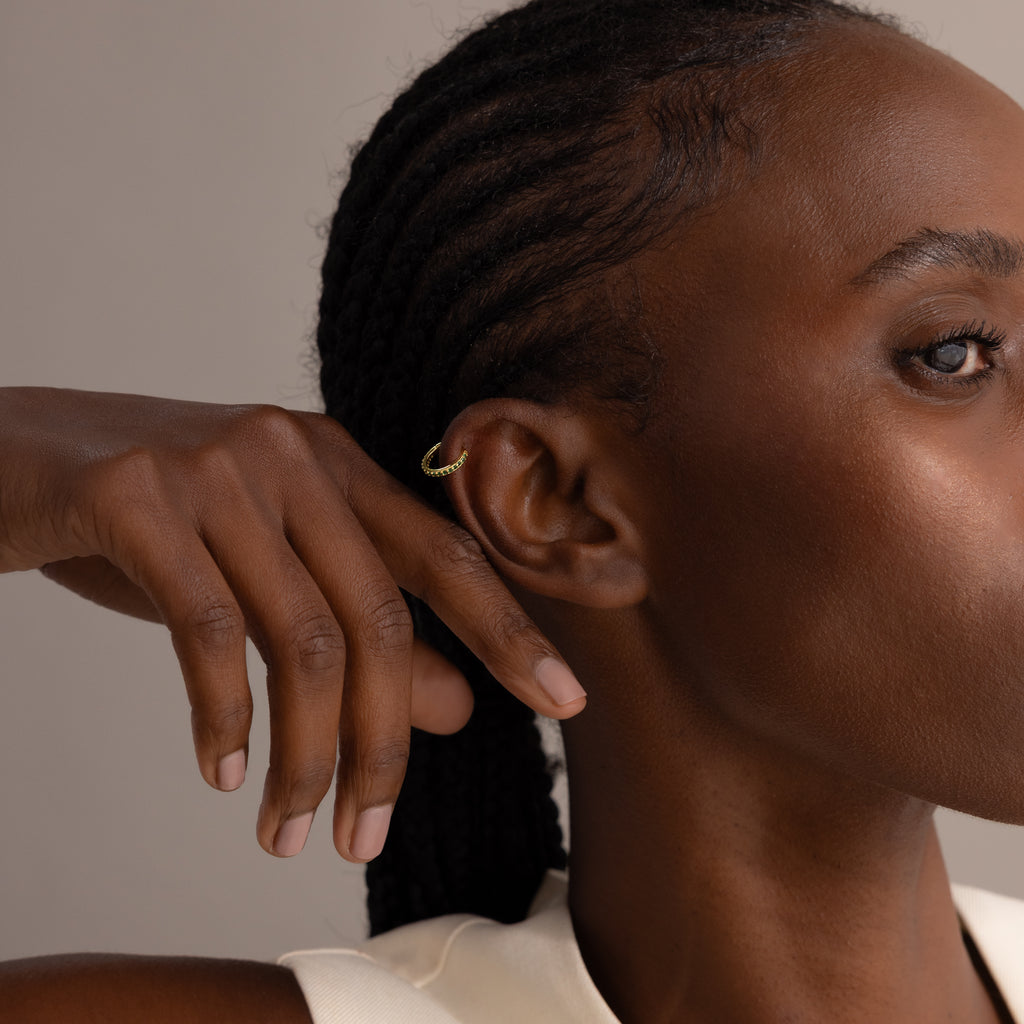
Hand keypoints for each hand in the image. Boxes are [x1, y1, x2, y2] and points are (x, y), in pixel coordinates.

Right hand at [0, 387, 585, 860]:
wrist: (10, 455)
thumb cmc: (155, 526)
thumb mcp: (268, 581)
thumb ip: (362, 634)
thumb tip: (459, 707)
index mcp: (338, 465)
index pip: (446, 555)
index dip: (511, 630)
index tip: (566, 702)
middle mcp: (292, 455)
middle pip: (378, 616)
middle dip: (383, 742)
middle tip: (364, 835)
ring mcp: (216, 469)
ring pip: (299, 636)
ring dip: (302, 754)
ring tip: (287, 828)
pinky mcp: (136, 496)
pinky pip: (208, 630)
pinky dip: (223, 717)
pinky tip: (220, 771)